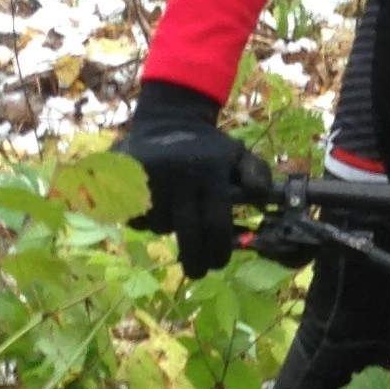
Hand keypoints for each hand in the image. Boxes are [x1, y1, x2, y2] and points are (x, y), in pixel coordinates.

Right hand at [119, 79, 258, 276]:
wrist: (169, 117)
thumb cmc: (208, 147)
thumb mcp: (238, 154)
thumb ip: (257, 175)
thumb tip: (263, 200)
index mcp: (210, 172)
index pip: (216, 223)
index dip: (218, 250)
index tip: (218, 264)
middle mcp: (180, 176)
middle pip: (188, 233)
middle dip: (195, 259)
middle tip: (198, 271)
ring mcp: (151, 177)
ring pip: (160, 225)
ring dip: (169, 230)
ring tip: (176, 217)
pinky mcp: (126, 178)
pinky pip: (136, 215)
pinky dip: (146, 218)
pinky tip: (155, 205)